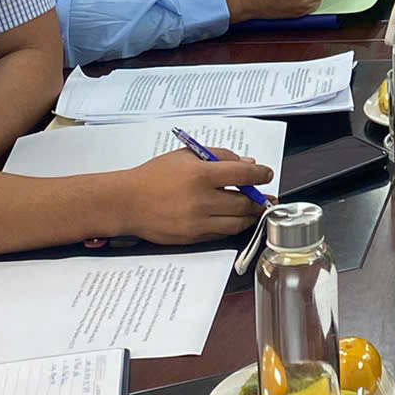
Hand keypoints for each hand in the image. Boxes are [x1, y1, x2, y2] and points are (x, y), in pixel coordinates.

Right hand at [119, 147, 273, 240]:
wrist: (127, 202)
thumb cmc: (155, 175)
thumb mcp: (187, 155)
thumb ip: (220, 157)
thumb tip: (248, 165)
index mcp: (201, 175)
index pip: (243, 176)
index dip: (261, 175)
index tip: (267, 174)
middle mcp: (202, 200)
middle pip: (245, 203)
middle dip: (260, 200)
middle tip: (267, 197)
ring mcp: (197, 222)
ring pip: (237, 223)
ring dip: (250, 216)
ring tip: (256, 209)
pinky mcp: (192, 238)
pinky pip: (221, 234)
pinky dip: (232, 226)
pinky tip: (235, 219)